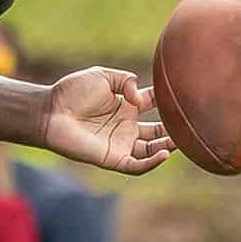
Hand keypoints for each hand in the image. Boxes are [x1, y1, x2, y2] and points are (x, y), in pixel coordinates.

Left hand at [43, 69, 172, 175]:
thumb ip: (127, 81)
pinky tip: (163, 154)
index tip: (185, 97)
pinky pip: (136, 166)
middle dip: (175, 131)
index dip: (170, 102)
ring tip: (180, 142)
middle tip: (190, 127)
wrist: (50, 110)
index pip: (156, 106)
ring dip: (167, 148)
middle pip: (159, 132)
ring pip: (151, 151)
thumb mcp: (103, 76)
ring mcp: (120, 143)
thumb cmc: (72, 91)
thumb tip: (142, 100)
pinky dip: (151, 163)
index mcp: (127, 105)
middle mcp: (127, 126)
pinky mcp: (112, 157)